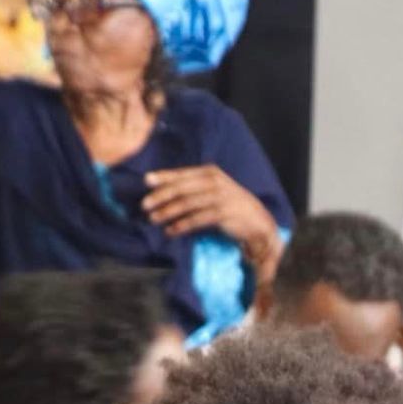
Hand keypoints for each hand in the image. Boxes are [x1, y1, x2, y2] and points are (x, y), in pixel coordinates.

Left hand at [141, 165, 280, 268]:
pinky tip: (171, 231)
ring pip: (187, 204)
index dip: (164, 177)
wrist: (257, 221)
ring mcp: (220, 198)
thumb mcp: (213, 190)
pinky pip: (197, 219)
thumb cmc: (229, 205)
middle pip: (182, 188)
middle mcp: (215, 182)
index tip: (146, 181)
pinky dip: (182, 225)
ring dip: (168, 212)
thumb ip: (192, 186)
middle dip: (161, 196)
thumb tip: (163, 188)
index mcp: (210, 173)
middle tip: (145, 205)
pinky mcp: (223, 214)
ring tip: (153, 219)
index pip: (182, 174)